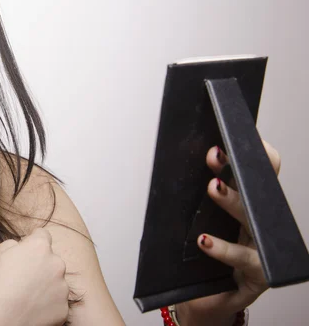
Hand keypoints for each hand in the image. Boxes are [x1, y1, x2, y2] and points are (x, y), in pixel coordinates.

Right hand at [0, 228, 68, 325]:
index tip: (25, 252)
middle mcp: (56, 265)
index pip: (42, 235)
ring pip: (55, 282)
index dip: (32, 242)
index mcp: (39, 247)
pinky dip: (46, 305)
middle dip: (39, 266)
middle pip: (50, 260)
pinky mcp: (63, 310)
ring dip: (44, 286)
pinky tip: (29, 309)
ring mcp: (62, 289)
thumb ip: (12, 245)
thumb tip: (20, 247)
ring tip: (23, 297)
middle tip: (20, 279)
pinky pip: (56, 303)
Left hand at [176, 140, 280, 325]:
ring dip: (232, 201)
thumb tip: (172, 163)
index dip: (252, 152)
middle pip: (258, 189)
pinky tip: (204, 241)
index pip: (259, 171)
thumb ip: (191, 199)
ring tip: (213, 187)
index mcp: (248, 205)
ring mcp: (263, 249)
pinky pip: (244, 259)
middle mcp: (260, 223)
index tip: (228, 134)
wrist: (205, 299)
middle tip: (214, 155)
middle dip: (237, 169)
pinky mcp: (258, 274)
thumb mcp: (195, 222)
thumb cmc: (200, 257)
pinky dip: (223, 249)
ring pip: (253, 220)